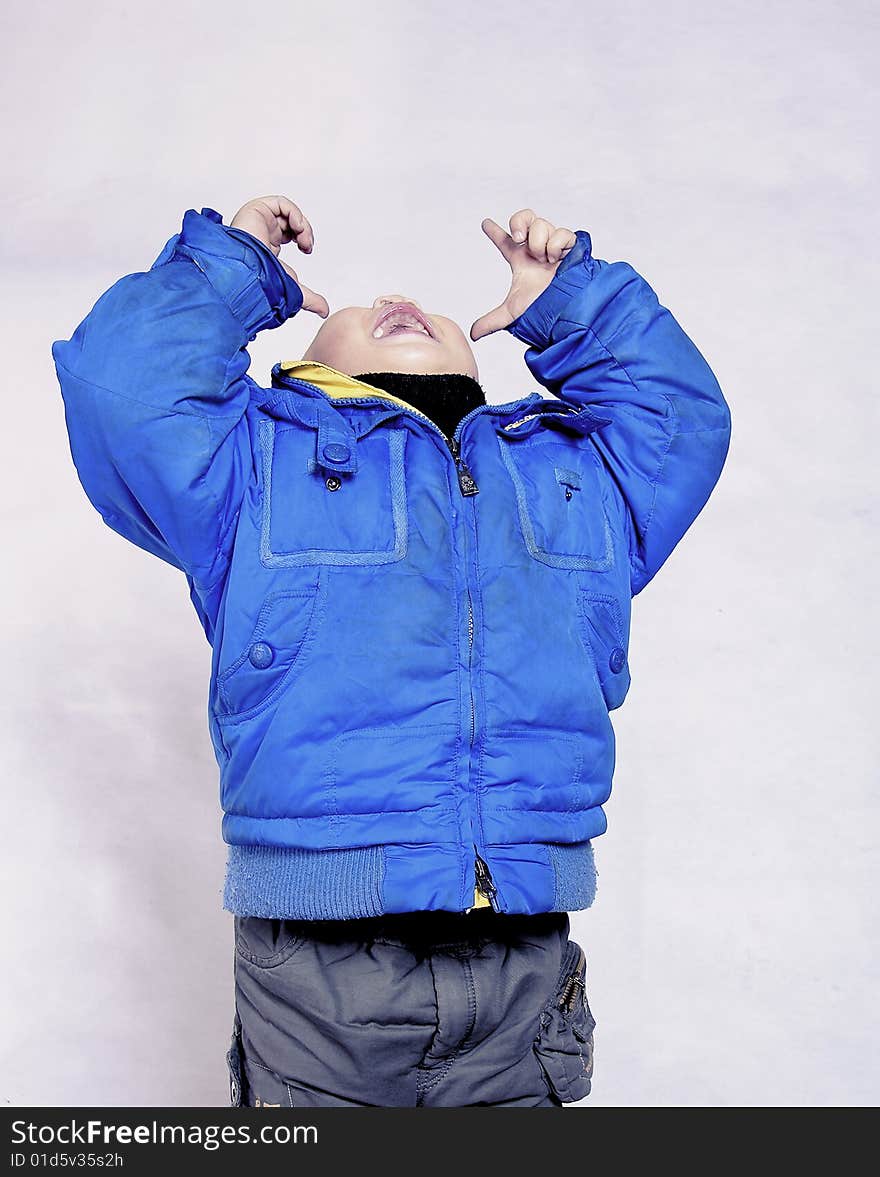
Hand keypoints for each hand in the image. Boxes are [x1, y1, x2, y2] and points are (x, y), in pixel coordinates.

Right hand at [230, 195, 328, 317]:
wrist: (248, 274)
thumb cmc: (262, 282)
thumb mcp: (293, 289)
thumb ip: (310, 299)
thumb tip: (325, 312)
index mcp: (266, 245)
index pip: (287, 233)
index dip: (302, 237)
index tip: (307, 249)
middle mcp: (262, 231)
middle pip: (289, 220)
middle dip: (304, 230)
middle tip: (307, 246)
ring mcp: (259, 220)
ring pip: (287, 211)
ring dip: (302, 224)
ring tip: (303, 239)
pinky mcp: (256, 209)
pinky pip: (282, 203)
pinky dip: (295, 214)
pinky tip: (297, 228)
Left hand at [470, 209, 576, 340]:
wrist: (562, 306)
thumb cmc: (542, 307)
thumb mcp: (512, 312)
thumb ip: (491, 320)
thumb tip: (473, 335)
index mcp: (520, 260)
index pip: (504, 241)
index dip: (494, 231)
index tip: (485, 223)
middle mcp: (535, 248)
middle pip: (524, 217)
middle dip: (519, 222)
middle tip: (519, 239)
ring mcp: (552, 244)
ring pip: (540, 224)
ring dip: (538, 244)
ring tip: (544, 262)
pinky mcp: (570, 244)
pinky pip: (560, 232)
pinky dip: (554, 246)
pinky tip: (556, 260)